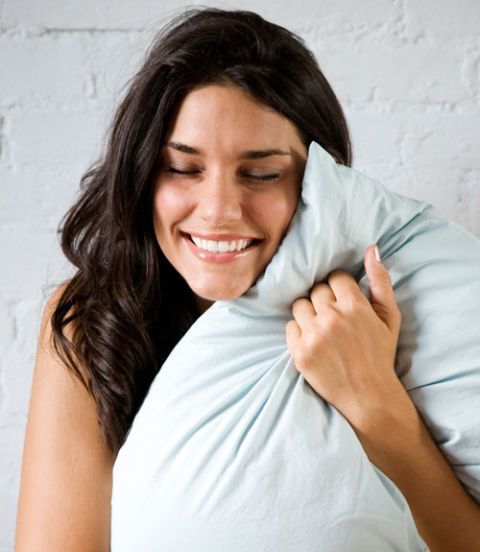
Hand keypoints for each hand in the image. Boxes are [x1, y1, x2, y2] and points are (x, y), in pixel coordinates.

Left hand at [285, 244, 404, 426]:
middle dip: (323, 301)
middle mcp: (332, 317)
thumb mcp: (389, 317)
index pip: (334, 278)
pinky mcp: (299, 351)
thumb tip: (372, 249)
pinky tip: (313, 342)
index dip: (338, 289)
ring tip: (321, 329)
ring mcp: (314, 335)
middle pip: (315, 290)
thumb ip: (380, 281)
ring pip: (299, 305)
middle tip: (333, 318)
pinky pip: (289, 326)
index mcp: (355, 305)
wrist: (369, 396)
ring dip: (308, 314)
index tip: (342, 301)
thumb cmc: (380, 354)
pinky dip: (298, 332)